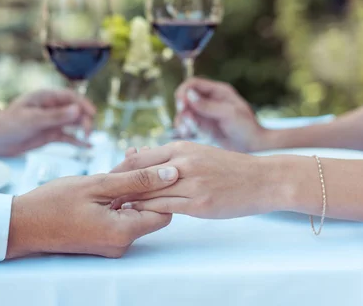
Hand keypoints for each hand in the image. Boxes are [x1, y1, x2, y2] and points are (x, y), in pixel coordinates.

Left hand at [0, 89, 95, 156]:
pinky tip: (87, 146)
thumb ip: (55, 116)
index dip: (84, 104)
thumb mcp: (32, 120)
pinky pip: (67, 137)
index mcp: (46, 97)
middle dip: (84, 119)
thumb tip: (77, 110)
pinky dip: (77, 141)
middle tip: (87, 132)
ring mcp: (52, 122)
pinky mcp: (50, 135)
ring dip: (83, 129)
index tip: (92, 114)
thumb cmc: (8, 124)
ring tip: (88, 138)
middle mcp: (51, 108)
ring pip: (73, 123)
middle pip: (75, 110)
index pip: (71, 97)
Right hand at [5, 166, 178, 258]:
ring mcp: (111, 243)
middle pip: (150, 210)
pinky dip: (119, 196)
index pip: (165, 211)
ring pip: (134, 210)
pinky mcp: (102, 238)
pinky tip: (112, 176)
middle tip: (135, 155)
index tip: (153, 165)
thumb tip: (172, 174)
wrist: (21, 225)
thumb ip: (137, 179)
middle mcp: (121, 244)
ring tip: (124, 160)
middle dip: (145, 182)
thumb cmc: (54, 203)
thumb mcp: (98, 184)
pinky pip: (120, 215)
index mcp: (123, 232)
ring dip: (131, 186)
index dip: (163, 187)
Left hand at [110, 142, 286, 218]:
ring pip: (149, 192)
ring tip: (110, 207)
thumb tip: (137, 154)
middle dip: (117, 186)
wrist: (263, 179)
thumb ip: (168, 155)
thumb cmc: (227, 166)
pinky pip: (165, 207)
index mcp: (181, 147)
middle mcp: (183, 163)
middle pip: (138, 175)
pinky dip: (146, 210)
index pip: (138, 159)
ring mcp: (191, 184)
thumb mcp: (197, 152)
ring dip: (127, 200)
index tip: (104, 180)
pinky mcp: (199, 204)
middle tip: (100, 196)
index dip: (118, 170)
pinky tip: (134, 213)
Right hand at [174, 78, 266, 151]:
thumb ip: (208, 105)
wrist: (254, 146)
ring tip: (186, 131)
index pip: (194, 83)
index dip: (184, 91)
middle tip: (185, 120)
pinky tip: (187, 134)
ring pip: (184, 112)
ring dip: (182, 120)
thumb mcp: (229, 114)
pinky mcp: (203, 126)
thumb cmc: (246, 127)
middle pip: (186, 97)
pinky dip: (184, 128)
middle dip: (182, 108)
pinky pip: (187, 124)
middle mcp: (210, 99)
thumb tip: (189, 96)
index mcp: (218, 91)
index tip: (181, 104)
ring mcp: (205, 113)